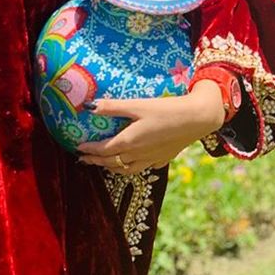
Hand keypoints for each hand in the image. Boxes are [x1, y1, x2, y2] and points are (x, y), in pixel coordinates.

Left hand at [76, 81, 225, 174]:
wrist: (197, 119)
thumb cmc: (166, 110)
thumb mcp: (137, 105)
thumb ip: (112, 107)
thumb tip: (88, 106)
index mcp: (129, 142)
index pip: (103, 150)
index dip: (89, 150)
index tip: (77, 148)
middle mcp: (138, 155)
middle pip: (112, 162)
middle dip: (95, 161)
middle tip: (83, 159)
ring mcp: (151, 159)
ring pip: (126, 169)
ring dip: (111, 168)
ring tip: (103, 165)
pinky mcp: (163, 159)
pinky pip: (142, 168)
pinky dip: (130, 168)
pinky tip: (131, 163)